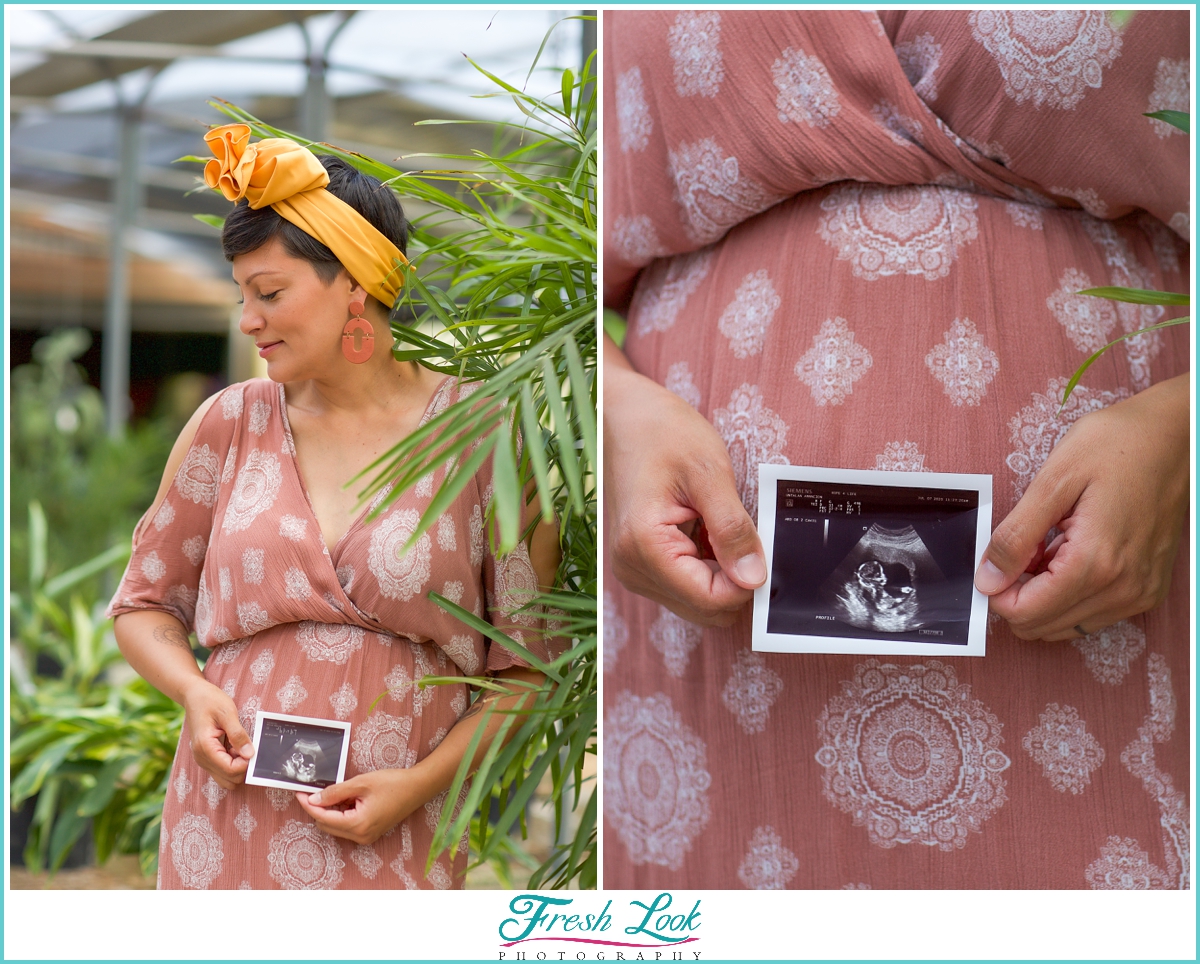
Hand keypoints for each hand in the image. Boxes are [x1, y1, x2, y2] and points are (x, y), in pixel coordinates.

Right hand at [181, 678, 253, 789]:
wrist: (194, 695)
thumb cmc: (210, 701)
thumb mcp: (228, 713)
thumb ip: (238, 735)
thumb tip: (250, 754)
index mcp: (205, 748)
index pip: (230, 770)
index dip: (245, 763)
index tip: (251, 748)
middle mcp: (201, 758)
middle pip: (229, 780)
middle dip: (242, 767)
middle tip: (246, 746)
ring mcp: (203, 760)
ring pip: (226, 778)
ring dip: (237, 766)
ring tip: (240, 746)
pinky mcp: (207, 758)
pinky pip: (222, 770)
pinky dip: (232, 763)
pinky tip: (234, 746)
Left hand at [296, 770, 428, 844]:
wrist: (417, 787)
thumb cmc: (392, 783)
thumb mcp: (361, 783)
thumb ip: (335, 792)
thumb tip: (314, 799)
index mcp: (357, 825)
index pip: (323, 818)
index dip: (309, 805)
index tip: (298, 793)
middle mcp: (360, 836)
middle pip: (327, 825)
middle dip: (318, 808)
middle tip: (314, 789)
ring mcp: (366, 837)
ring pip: (336, 826)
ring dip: (331, 811)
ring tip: (336, 791)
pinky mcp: (370, 833)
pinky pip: (347, 826)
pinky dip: (341, 813)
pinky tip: (347, 798)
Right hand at [605, 336, 765, 625]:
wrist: (621, 414)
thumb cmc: (661, 431)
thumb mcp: (709, 473)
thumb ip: (733, 529)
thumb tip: (755, 578)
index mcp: (645, 547)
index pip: (712, 600)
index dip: (747, 580)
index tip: (758, 543)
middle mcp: (632, 568)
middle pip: (705, 609)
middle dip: (735, 579)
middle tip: (743, 531)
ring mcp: (633, 569)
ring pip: (698, 601)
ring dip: (721, 571)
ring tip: (717, 523)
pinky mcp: (640, 563)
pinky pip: (685, 584)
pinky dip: (706, 565)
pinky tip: (705, 529)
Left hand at [975, 374, 1187, 640]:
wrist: (1175, 437)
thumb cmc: (1117, 446)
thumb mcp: (1054, 480)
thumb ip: (1016, 535)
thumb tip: (987, 579)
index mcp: (1096, 563)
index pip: (1026, 614)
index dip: (997, 593)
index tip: (993, 562)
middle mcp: (1123, 589)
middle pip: (1043, 626)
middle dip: (1018, 594)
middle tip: (1020, 549)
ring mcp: (1139, 593)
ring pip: (1066, 626)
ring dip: (1043, 595)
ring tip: (1046, 546)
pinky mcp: (1146, 590)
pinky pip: (1092, 613)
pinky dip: (1068, 593)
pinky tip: (1067, 553)